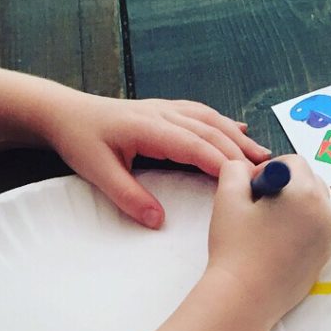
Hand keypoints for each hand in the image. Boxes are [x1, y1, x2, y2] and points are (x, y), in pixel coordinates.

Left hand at [38, 92, 271, 227]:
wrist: (62, 112)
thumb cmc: (79, 141)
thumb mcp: (97, 172)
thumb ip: (128, 197)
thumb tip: (157, 221)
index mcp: (148, 128)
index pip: (195, 146)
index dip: (222, 164)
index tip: (245, 183)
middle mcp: (162, 114)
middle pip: (211, 131)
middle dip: (241, 152)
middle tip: (267, 174)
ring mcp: (165, 109)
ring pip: (211, 120)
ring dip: (239, 137)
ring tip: (263, 156)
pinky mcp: (165, 110)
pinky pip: (202, 114)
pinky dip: (224, 123)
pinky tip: (240, 129)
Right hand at [205, 156, 330, 328]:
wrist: (244, 299)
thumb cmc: (235, 247)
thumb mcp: (228, 197)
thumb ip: (236, 170)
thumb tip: (247, 169)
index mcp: (307, 193)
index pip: (294, 163)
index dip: (269, 169)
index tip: (252, 190)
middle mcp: (326, 213)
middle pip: (311, 182)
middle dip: (287, 186)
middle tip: (260, 207)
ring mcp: (329, 238)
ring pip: (316, 206)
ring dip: (295, 206)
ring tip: (269, 225)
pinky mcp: (325, 258)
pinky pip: (317, 230)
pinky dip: (302, 228)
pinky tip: (278, 244)